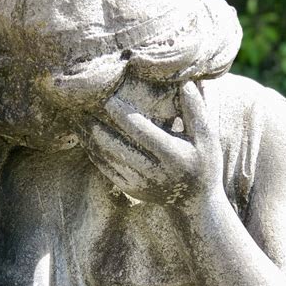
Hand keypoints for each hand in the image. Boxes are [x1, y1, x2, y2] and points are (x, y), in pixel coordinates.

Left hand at [81, 81, 223, 207]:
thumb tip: (187, 81)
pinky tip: (85, 135)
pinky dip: (93, 151)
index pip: (143, 133)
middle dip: (96, 125)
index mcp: (173, 157)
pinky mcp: (128, 189)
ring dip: (90, 137)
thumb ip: (198, 111)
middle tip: (81, 104)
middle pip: (117, 146)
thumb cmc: (204, 164)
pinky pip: (105, 168)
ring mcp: (138, 184)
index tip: (108, 98)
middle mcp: (154, 173)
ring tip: (77, 116)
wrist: (194, 204)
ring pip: (106, 158)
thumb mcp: (208, 139)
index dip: (124, 115)